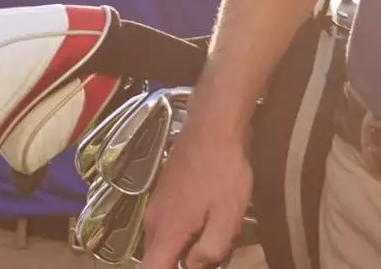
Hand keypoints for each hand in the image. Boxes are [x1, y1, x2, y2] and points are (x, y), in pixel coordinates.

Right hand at [137, 122, 252, 268]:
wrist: (213, 126)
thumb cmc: (223, 171)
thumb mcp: (227, 217)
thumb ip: (210, 250)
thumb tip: (194, 266)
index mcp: (167, 230)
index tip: (186, 268)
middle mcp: (153, 220)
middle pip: (156, 258)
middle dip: (178, 263)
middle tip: (208, 257)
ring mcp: (156, 205)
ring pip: (163, 241)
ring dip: (183, 248)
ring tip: (213, 237)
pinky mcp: (164, 193)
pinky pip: (168, 224)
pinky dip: (184, 232)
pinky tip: (208, 220)